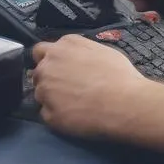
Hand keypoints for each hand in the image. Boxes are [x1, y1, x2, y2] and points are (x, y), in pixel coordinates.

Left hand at [31, 34, 148, 138]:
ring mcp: (45, 90)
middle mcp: (48, 65)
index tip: (59, 69)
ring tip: (74, 105)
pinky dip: (57, 116)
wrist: (125, 102)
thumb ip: (78, 52)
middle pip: (37, 72)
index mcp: (62, 46)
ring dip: (51, 98)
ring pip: (40, 94)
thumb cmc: (119, 75)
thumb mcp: (101, 50)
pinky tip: (75, 117)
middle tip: (68, 89)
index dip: (49, 60)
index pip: (40, 51)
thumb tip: (74, 59)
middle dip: (48, 79)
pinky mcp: (49, 114)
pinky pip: (47, 114)